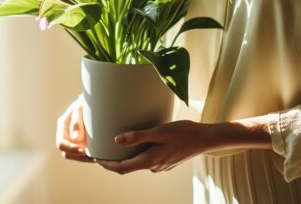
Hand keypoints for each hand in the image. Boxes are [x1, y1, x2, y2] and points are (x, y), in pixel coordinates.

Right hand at [56, 95, 94, 162]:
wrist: (96, 100)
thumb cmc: (88, 102)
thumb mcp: (82, 108)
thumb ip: (77, 122)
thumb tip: (75, 139)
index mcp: (63, 124)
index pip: (61, 143)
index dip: (70, 149)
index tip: (83, 150)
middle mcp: (66, 133)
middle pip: (67, 153)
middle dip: (79, 156)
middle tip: (93, 156)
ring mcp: (74, 139)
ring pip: (76, 156)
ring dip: (86, 158)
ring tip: (98, 156)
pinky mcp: (83, 142)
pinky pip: (85, 154)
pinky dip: (91, 156)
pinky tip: (101, 154)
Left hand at [96, 120, 215, 173]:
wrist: (206, 139)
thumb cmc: (184, 132)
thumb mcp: (159, 131)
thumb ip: (138, 136)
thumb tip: (117, 140)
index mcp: (150, 161)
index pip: (122, 168)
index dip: (106, 164)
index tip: (95, 158)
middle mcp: (154, 167)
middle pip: (128, 167)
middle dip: (113, 160)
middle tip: (100, 151)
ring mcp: (161, 166)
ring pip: (138, 162)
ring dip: (126, 156)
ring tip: (114, 145)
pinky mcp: (166, 162)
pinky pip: (147, 159)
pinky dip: (138, 154)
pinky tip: (136, 144)